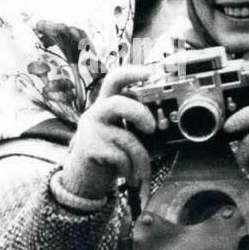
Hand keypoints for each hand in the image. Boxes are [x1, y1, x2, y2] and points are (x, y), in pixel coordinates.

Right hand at [59, 64, 156, 197]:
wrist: (84, 177)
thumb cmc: (111, 152)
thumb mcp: (125, 133)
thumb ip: (140, 125)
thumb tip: (164, 123)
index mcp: (107, 104)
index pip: (115, 80)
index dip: (132, 73)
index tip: (152, 72)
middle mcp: (96, 113)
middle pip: (117, 103)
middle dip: (140, 114)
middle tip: (152, 128)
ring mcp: (91, 130)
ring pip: (126, 138)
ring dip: (142, 157)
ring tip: (143, 170)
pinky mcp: (89, 149)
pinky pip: (121, 157)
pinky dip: (131, 169)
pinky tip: (128, 175)